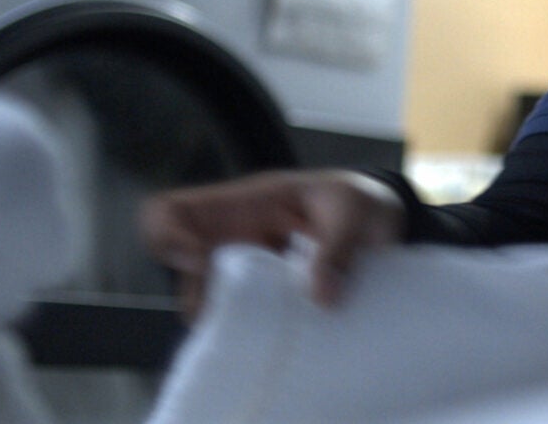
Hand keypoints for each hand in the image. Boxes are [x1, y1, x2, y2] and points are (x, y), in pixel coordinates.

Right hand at [138, 169, 403, 316]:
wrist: (381, 222)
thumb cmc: (359, 201)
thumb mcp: (354, 212)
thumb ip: (339, 248)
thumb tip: (322, 297)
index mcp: (243, 204)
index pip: (171, 211)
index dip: (166, 236)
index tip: (198, 262)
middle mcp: (233, 239)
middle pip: (177, 268)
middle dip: (195, 296)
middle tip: (234, 315)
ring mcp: (247, 271)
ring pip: (205, 301)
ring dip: (225, 320)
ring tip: (262, 335)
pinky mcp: (268, 300)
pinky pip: (240, 321)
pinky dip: (250, 336)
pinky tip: (276, 345)